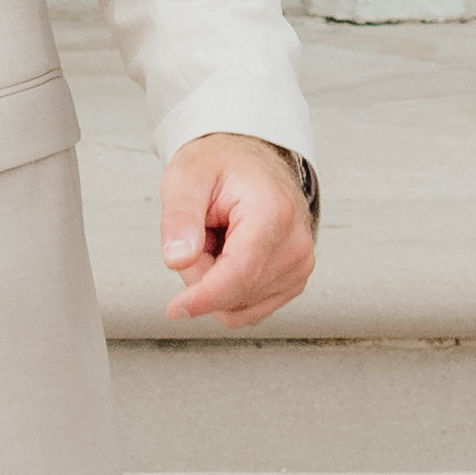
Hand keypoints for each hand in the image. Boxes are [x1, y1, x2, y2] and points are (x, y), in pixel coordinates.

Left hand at [161, 132, 318, 325]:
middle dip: (200, 274)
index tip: (176, 309)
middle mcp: (295, 242)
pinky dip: (229, 291)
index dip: (204, 297)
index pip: (239, 272)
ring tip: (218, 240)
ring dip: (214, 283)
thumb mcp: (187, 178)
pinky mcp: (294, 281)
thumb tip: (177, 259)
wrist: (251, 164)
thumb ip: (179, 218)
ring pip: (237, 306)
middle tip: (198, 234)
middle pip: (233, 292)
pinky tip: (230, 257)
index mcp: (272, 212)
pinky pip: (248, 311)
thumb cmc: (223, 167)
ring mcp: (299, 265)